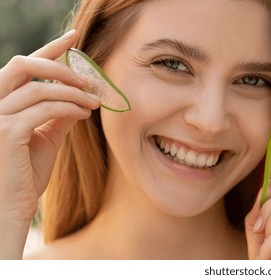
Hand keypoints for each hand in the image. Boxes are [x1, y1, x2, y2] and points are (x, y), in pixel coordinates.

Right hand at [0, 30, 99, 258]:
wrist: (12, 207)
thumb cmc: (24, 175)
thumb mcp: (45, 138)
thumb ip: (57, 115)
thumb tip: (79, 97)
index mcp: (0, 102)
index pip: (22, 66)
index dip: (48, 48)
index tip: (74, 39)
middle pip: (22, 64)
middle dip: (59, 66)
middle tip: (88, 78)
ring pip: (39, 88)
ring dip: (72, 92)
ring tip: (94, 101)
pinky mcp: (6, 132)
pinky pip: (44, 109)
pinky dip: (69, 107)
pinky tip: (84, 114)